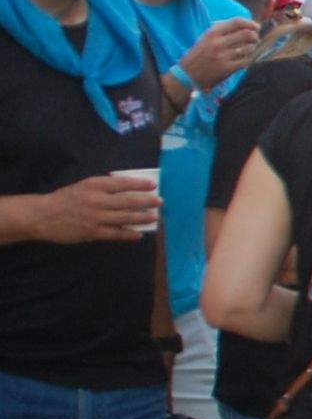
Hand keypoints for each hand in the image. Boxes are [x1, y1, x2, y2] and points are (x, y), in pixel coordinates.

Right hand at [38, 174, 159, 243]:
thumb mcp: (83, 186)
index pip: (123, 183)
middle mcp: (98, 200)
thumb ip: (103, 187)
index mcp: (95, 185)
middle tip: (160, 202)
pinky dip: (129, 234)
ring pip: (126, 217)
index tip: (154, 185)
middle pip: (129, 200)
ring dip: (143, 217)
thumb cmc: (65, 199)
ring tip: (154, 217)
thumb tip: (126, 187)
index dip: (140, 184)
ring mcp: (96, 217)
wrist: (43, 216)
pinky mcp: (93, 232)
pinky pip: (116, 233)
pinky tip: (138, 234)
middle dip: (147, 201)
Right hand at [180, 18, 261, 90]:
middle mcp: (217, 43)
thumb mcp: (205, 38)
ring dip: (252, 48)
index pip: (236, 22)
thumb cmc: (199, 55)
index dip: (250, 23)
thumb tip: (245, 24)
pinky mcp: (227, 69)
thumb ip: (221, 30)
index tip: (256, 27)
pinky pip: (246, 60)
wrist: (187, 75)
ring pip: (248, 48)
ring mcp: (222, 56)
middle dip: (255, 36)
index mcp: (212, 33)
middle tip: (255, 39)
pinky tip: (245, 59)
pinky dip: (248, 59)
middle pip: (246, 34)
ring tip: (249, 49)